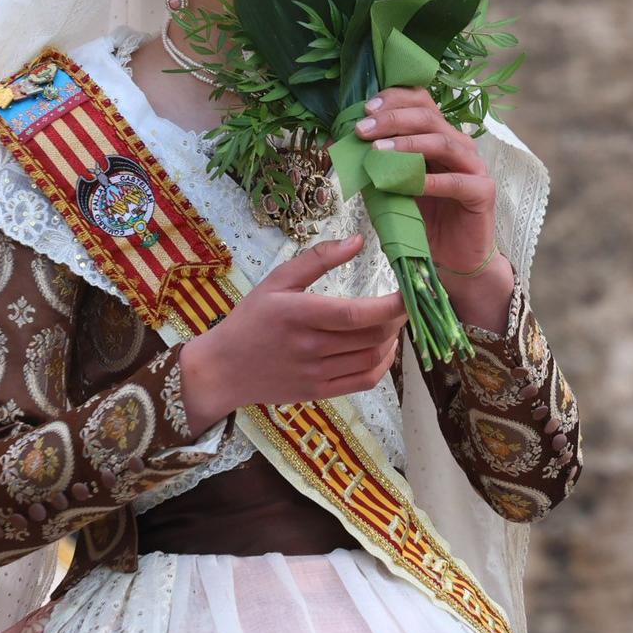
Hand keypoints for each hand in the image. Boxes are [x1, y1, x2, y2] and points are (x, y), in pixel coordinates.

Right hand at [177, 236, 403, 428]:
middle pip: (371, 336)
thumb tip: (358, 240)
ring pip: (372, 358)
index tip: (409, 292)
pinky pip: (364, 381)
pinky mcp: (320, 392)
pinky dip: (383, 365)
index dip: (390, 305)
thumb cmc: (251, 320)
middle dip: (397, 319)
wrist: (223, 369)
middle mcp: (310, 347)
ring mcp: (316, 373)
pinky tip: (384, 349)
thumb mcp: (277, 281)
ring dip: (393, 340)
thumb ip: (318, 259)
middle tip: (403, 303)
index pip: (356, 314)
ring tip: (394, 322)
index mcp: (299, 315)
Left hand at [353, 87, 496, 275]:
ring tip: (378, 151)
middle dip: (392, 119)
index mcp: (439, 135)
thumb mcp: (391, 185)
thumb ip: (373, 163)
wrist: (452, 257)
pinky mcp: (482, 192)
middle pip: (428, 117)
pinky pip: (455, 182)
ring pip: (442, 143)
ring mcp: (474, 166)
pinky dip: (429, 181)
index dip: (394, 100)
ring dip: (407, 144)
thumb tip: (339, 144)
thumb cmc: (422, 218)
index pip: (421, 101)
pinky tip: (407, 185)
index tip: (365, 109)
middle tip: (363, 129)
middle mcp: (459, 144)